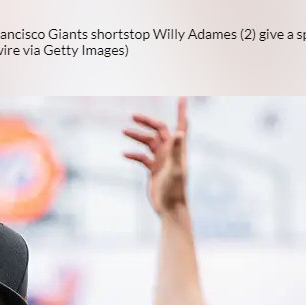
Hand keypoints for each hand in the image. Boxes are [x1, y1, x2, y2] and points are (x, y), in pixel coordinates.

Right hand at [124, 97, 188, 214]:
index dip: (181, 111)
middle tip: (132, 116)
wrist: (170, 208)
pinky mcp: (153, 169)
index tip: (182, 97)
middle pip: (159, 130)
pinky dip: (134, 154)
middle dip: (147, 121)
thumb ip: (178, 150)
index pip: (181, 124)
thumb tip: (179, 133)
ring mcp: (161, 160)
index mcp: (177, 148)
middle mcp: (170, 151)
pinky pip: (142, 157)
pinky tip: (124, 155)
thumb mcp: (176, 169)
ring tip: (123, 132)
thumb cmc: (175, 189)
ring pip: (148, 142)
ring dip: (137, 136)